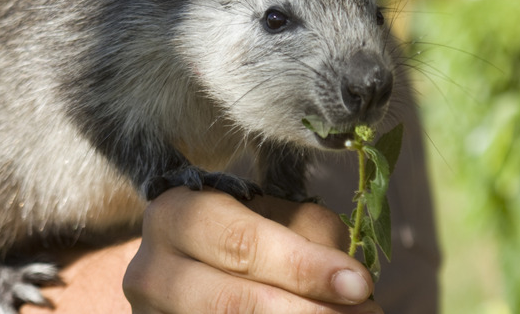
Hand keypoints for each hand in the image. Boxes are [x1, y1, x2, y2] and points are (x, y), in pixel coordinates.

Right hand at [124, 187, 380, 312]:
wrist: (189, 268)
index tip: (360, 283)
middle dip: (308, 312)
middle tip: (367, 313)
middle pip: (233, 302)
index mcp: (175, 216)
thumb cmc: (242, 231)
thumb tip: (349, 282)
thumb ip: (309, 235)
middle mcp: (151, 272)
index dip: (303, 266)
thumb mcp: (271, 215)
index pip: (241, 243)